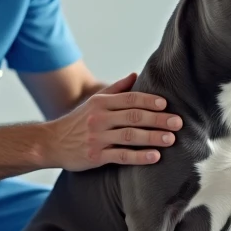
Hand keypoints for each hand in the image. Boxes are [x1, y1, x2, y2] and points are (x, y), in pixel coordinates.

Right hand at [43, 73, 183, 170]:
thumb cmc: (77, 122)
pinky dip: (139, 156)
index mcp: (101, 103)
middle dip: (158, 119)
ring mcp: (97, 137)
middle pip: (134, 117)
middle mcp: (100, 118)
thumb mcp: (93, 102)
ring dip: (152, 137)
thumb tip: (135, 74)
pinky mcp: (96, 156)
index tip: (166, 104)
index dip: (149, 100)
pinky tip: (154, 156)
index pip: (130, 99)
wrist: (52, 143)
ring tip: (171, 139)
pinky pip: (121, 156)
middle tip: (178, 122)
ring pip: (130, 136)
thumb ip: (116, 89)